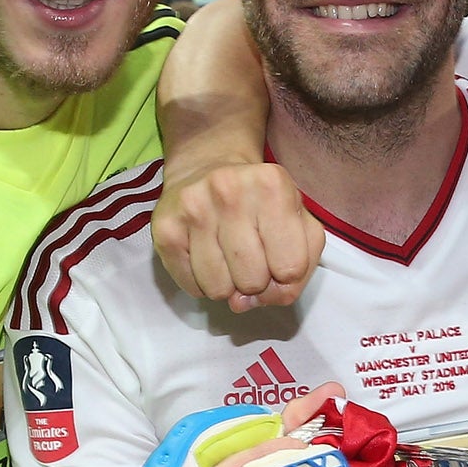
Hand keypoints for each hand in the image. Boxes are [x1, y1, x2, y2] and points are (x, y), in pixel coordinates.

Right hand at [152, 162, 324, 312]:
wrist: (207, 166)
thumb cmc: (260, 200)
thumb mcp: (298, 221)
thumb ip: (301, 267)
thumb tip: (258, 300)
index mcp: (273, 185)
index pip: (291, 268)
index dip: (287, 276)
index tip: (279, 259)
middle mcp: (230, 192)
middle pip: (253, 282)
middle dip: (255, 281)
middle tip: (250, 256)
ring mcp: (193, 208)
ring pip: (219, 289)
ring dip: (227, 285)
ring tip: (227, 256)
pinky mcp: (165, 228)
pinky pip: (192, 286)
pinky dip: (202, 283)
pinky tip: (206, 256)